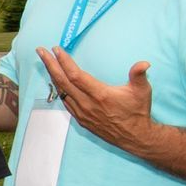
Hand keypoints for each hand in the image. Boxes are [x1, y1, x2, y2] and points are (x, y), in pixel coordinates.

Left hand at [36, 46, 156, 155]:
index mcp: (100, 94)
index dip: (64, 61)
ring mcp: (82, 113)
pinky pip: (65, 102)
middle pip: (62, 82)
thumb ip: (139, 75)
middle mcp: (87, 104)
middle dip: (50, 64)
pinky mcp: (82, 120)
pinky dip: (59, 89)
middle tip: (40, 51)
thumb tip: (144, 63)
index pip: (75, 75)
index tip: (57, 49)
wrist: (135, 137)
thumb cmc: (138, 112)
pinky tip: (56, 81)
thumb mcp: (142, 91)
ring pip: (62, 92)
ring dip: (52, 76)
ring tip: (45, 62)